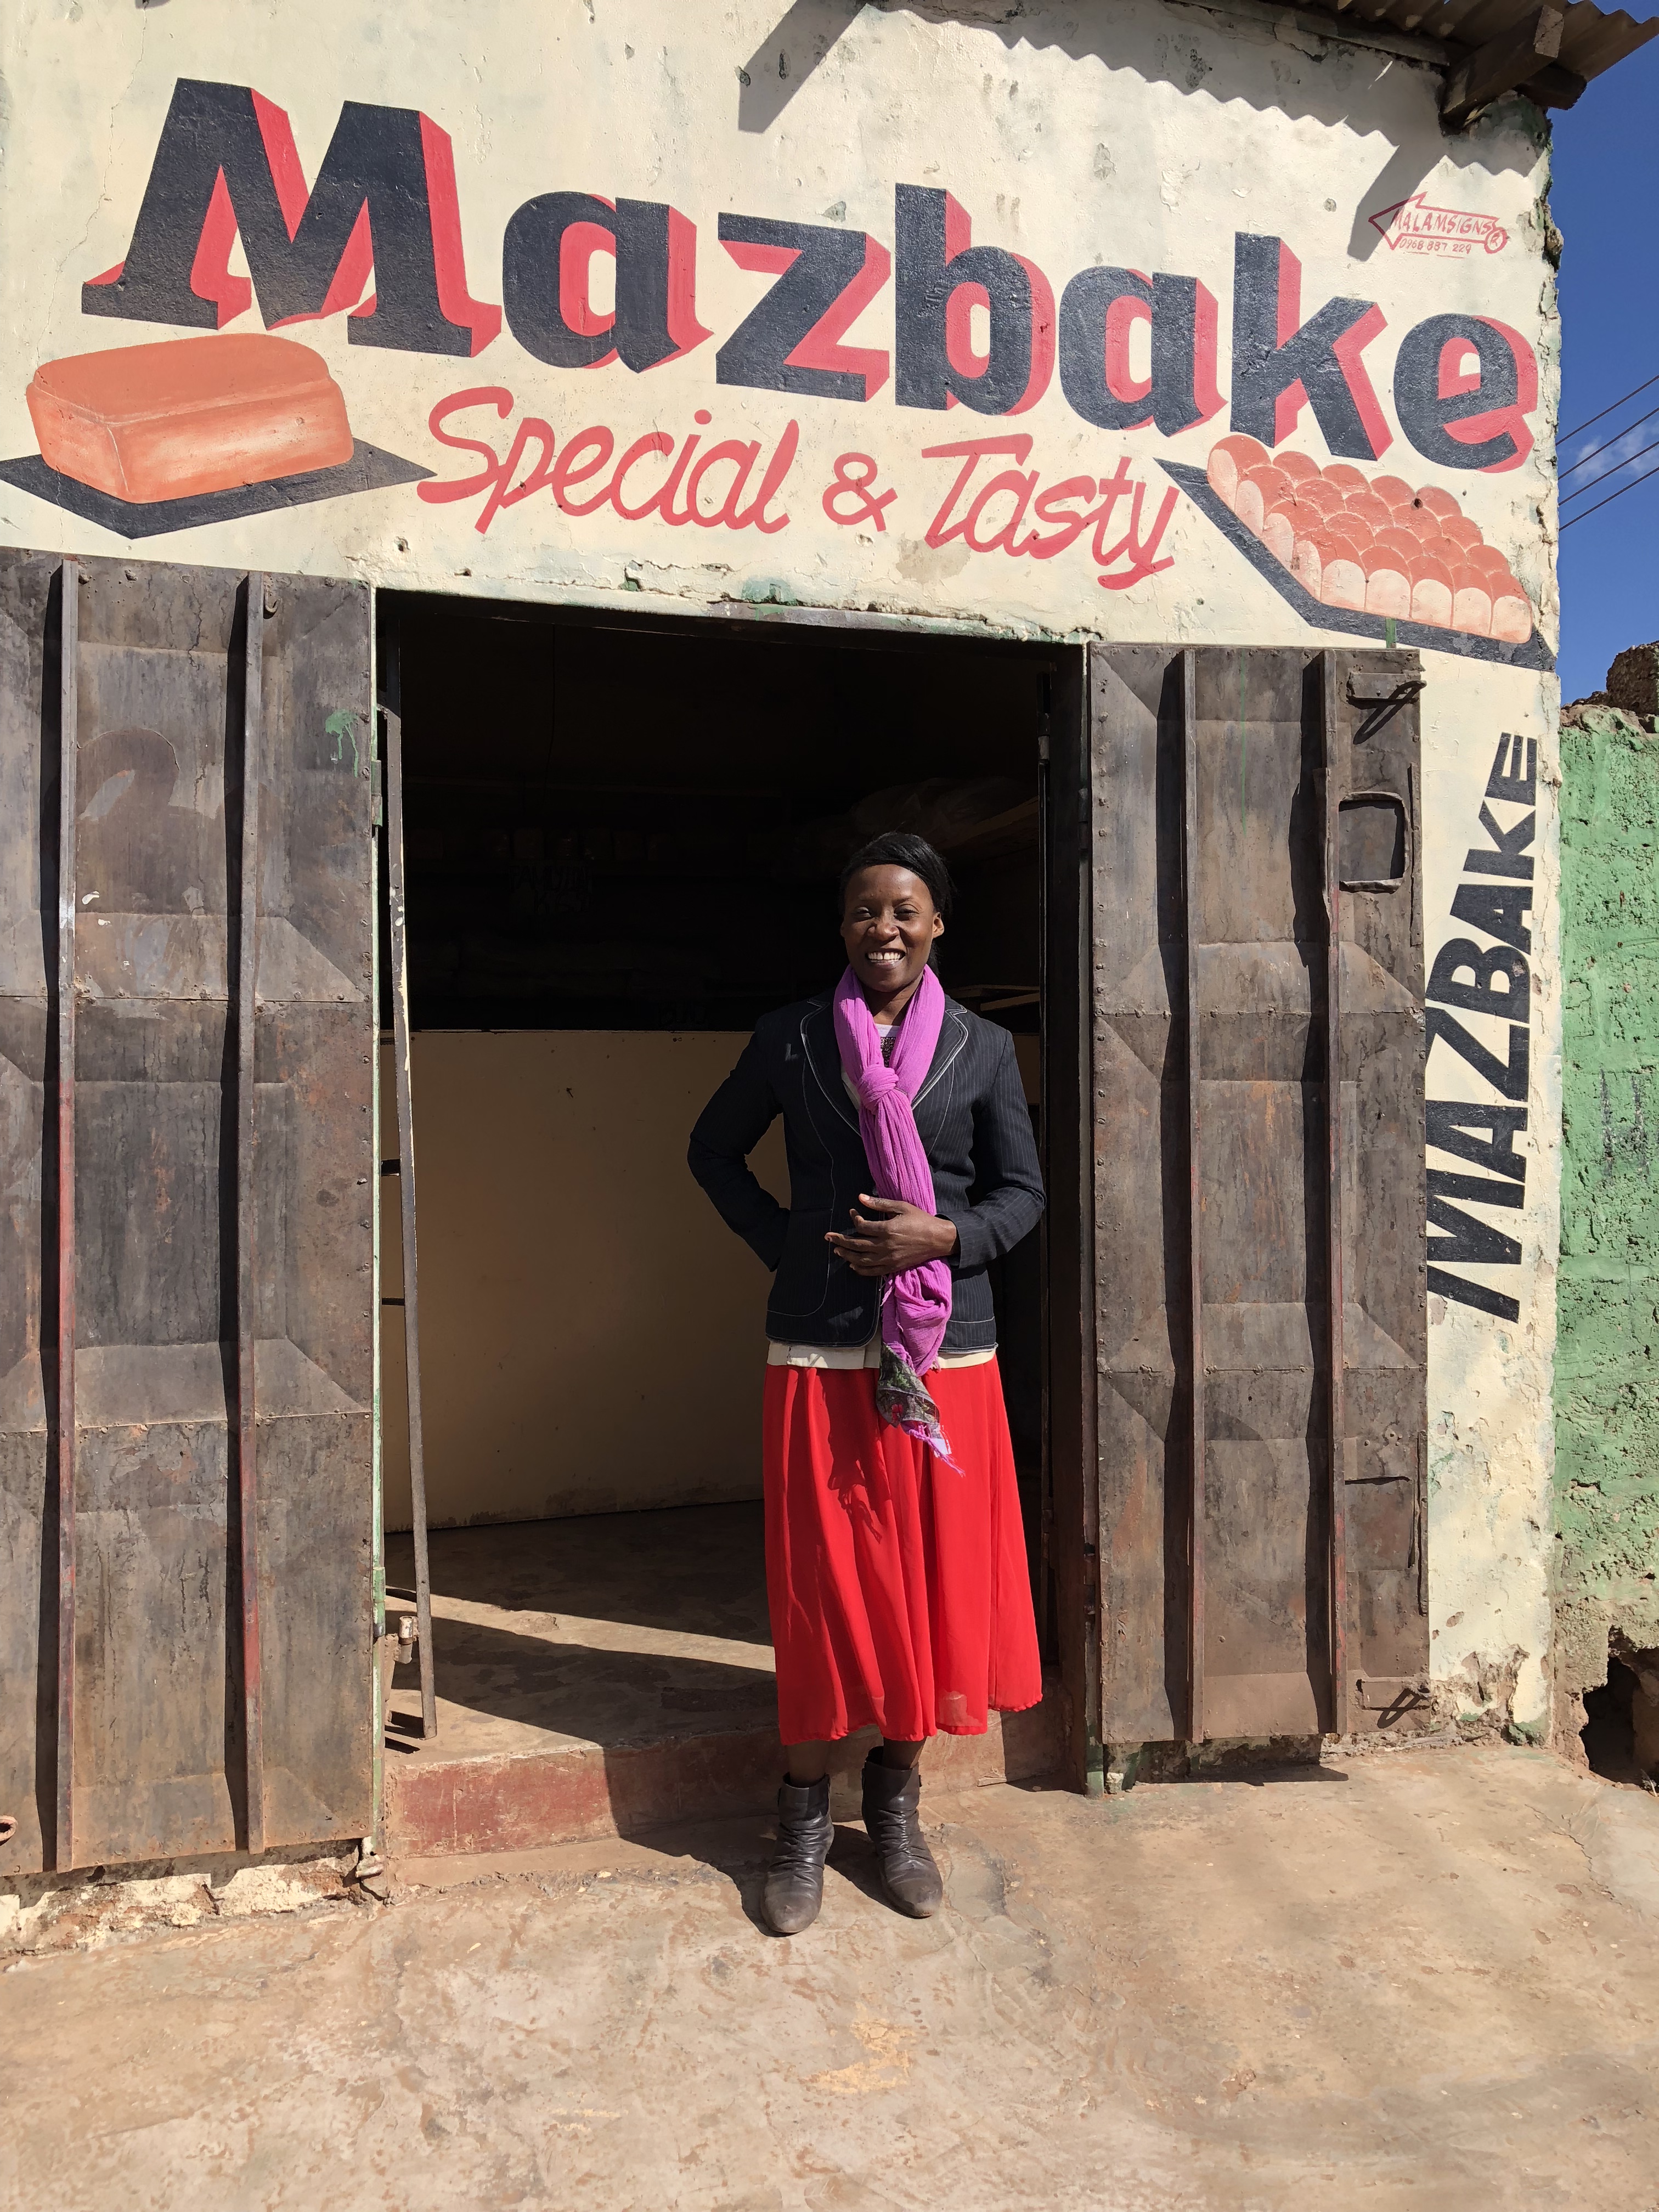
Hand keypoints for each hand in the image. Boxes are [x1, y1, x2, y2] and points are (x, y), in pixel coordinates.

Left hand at [825, 1194, 958, 1277]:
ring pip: (861, 1259)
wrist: (937, 1239)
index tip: (852, 1212)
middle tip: (828, 1237)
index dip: (854, 1218)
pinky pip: (872, 1271)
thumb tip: (860, 1198)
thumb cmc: (920, 1220)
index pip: (862, 1226)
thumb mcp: (901, 1207)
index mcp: (887, 1229)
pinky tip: (852, 1265)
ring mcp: (889, 1258)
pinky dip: (860, 1269)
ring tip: (837, 1250)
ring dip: (847, 1255)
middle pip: (856, 1244)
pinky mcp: (893, 1266)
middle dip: (840, 1240)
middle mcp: (886, 1245)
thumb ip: (880, 1204)